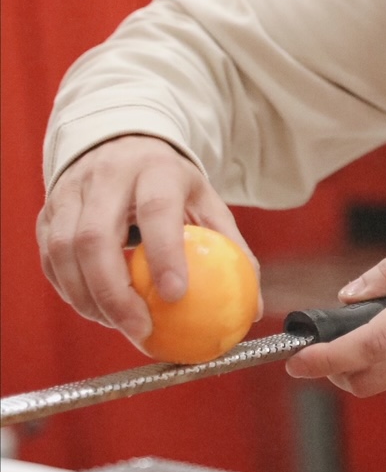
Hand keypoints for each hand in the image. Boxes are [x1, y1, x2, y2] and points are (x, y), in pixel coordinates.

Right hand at [37, 135, 259, 343]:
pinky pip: (49, 260)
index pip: (156, 210)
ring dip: (88, 299)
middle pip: (95, 237)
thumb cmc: (169, 183)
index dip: (164, 253)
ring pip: (63, 251)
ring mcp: (69, 193)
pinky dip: (70, 291)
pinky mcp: (48, 213)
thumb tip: (251, 308)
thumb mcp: (206, 201)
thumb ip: (231, 250)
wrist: (120, 142)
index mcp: (154, 169)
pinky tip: (96, 309)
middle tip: (140, 329)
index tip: (176, 295)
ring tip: (119, 323)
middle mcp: (105, 176)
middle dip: (114, 293)